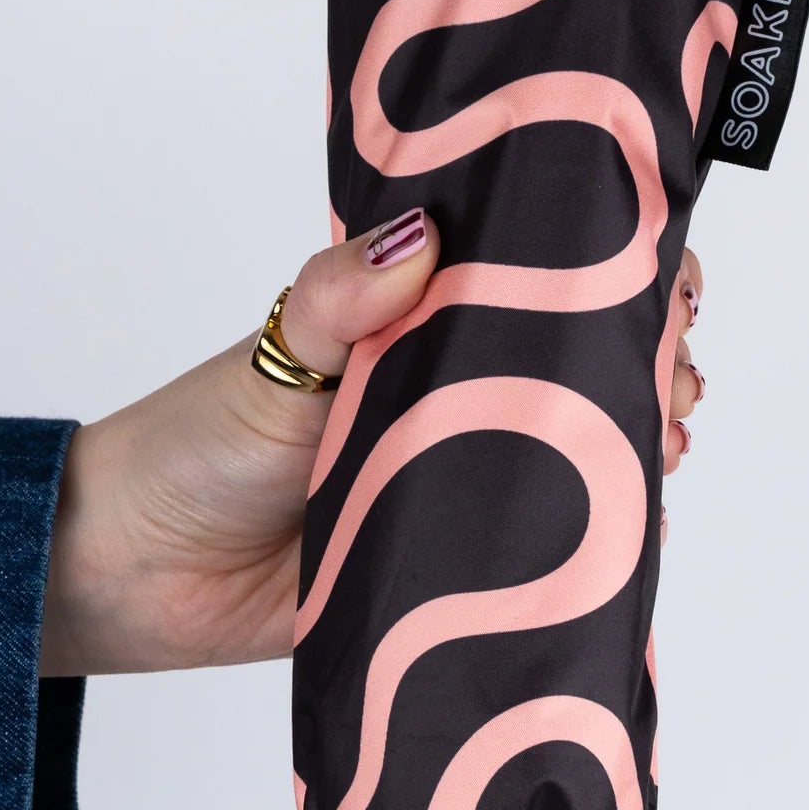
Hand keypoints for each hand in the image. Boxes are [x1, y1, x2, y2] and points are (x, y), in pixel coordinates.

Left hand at [39, 208, 707, 674]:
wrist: (137, 577)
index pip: (534, 279)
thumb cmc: (197, 445)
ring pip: (576, 453)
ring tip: (660, 441)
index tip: (664, 277)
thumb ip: (342, 299)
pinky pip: (544, 550)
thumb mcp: (274, 356)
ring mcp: (462, 477)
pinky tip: (637, 525)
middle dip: (645, 362)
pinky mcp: (455, 560)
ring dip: (635, 443)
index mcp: (418, 326)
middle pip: (578, 366)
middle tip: (671, 376)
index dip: (608, 272)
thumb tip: (419, 232)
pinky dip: (600, 540)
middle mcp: (454, 395)